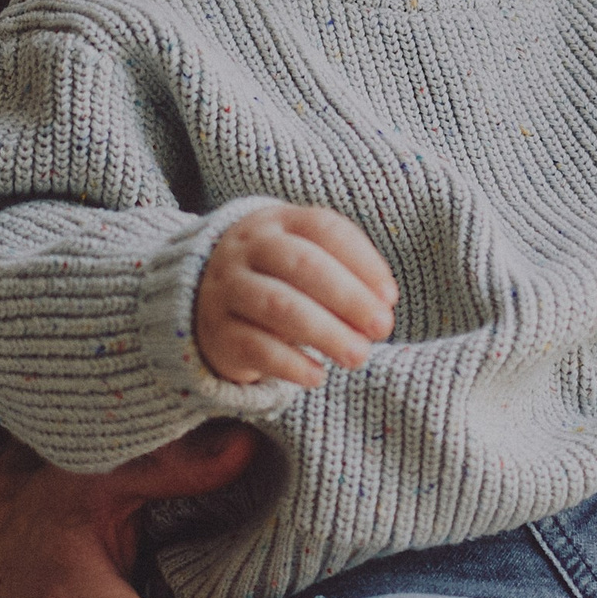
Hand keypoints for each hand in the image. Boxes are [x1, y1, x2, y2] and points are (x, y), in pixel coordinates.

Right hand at [194, 205, 396, 386]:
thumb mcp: (304, 257)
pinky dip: (291, 364)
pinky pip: (255, 347)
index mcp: (277, 222)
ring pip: (279, 306)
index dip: (363, 262)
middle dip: (349, 297)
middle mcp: (247, 249)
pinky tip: (317, 375)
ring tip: (358, 355)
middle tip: (381, 327)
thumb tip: (382, 304)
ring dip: (326, 332)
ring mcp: (226, 288)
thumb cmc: (277, 277)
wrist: (206, 298)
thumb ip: (344, 272)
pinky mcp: (216, 331)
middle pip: (302, 264)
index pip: (323, 229)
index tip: (390, 297)